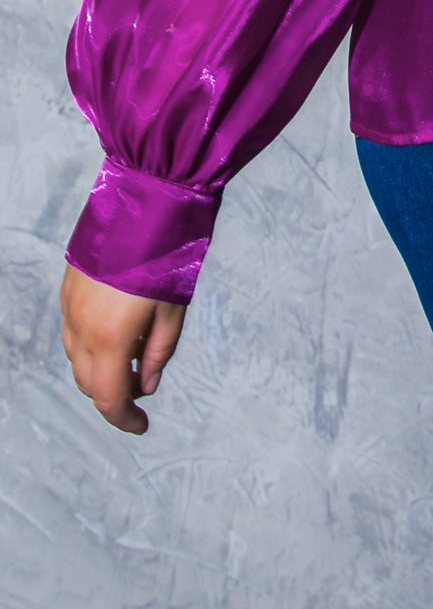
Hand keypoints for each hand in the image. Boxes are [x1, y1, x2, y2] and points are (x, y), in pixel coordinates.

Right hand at [60, 262, 186, 434]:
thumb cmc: (166, 254)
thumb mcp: (173, 310)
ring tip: (136, 351)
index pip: (108, 398)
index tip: (142, 425)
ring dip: (102, 366)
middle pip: (89, 381)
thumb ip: (159, 353)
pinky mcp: (69, 286)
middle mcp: (81, 326)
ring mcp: (70, 305)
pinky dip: (92, 342)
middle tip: (144, 383)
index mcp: (110, 337)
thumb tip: (147, 386)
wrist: (145, 198)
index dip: (124, 419)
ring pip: (78, 356)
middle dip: (114, 392)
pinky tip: (119, 327)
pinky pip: (73, 329)